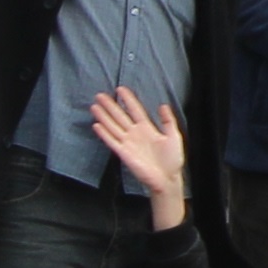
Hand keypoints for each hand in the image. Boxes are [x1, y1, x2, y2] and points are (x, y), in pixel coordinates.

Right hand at [84, 85, 187, 214]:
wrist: (168, 178)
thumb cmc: (172, 159)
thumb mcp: (173, 136)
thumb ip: (167, 120)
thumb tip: (163, 105)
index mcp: (147, 128)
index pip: (135, 110)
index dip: (128, 99)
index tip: (120, 89)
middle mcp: (135, 134)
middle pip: (120, 116)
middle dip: (110, 106)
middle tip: (99, 95)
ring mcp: (128, 143)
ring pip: (113, 127)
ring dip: (103, 117)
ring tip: (94, 106)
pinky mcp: (124, 154)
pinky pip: (112, 141)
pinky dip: (104, 134)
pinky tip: (96, 125)